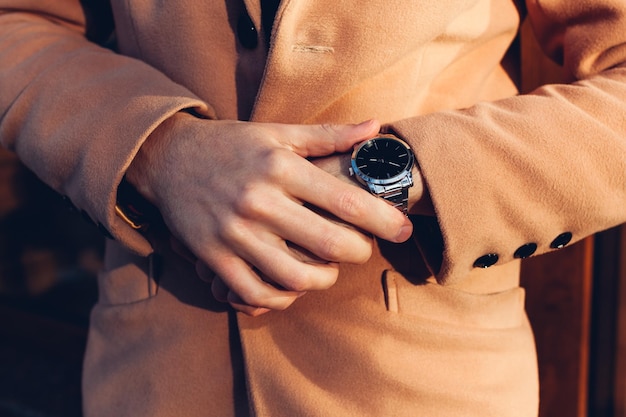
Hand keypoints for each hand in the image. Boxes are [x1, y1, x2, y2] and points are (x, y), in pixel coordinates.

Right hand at [126, 114, 412, 314]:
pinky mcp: (214, 256)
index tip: (404, 229)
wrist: (169, 159)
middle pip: (328, 244)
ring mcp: (234, 232)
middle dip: (359, 253)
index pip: (345, 201)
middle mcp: (259, 200)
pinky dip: (282, 298)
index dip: (383, 220)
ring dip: (324, 280)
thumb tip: (377, 128)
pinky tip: (293, 286)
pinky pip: (256, 292)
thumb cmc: (232, 145)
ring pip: (294, 276)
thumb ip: (329, 135)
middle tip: (364, 249)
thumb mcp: (278, 132)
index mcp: (280, 167)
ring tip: (330, 270)